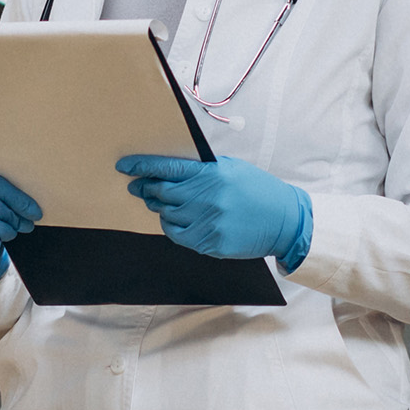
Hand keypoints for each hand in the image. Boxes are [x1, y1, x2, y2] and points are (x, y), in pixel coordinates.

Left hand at [117, 154, 312, 268]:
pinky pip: (176, 234)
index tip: (124, 166)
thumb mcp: (232, 169)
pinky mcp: (209, 242)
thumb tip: (169, 171)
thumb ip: (202, 169)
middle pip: (161, 192)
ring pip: (166, 214)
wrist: (284, 220)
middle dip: (146, 188)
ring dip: (160, 208)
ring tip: (165, 204)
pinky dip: (171, 226)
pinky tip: (177, 221)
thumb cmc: (258, 191)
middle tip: (138, 187)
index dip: (142, 166)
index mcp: (212, 174)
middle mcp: (207, 197)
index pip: (168, 168)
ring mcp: (207, 222)